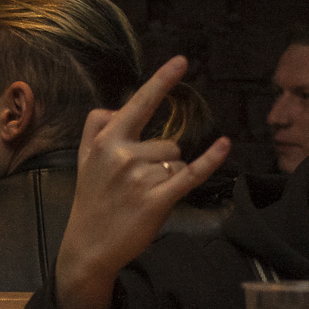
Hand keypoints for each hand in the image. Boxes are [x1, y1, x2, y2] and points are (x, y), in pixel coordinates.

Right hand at [55, 57, 230, 308]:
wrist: (88, 247)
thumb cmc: (92, 201)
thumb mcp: (84, 160)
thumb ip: (96, 128)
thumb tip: (115, 108)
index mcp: (106, 140)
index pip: (140, 104)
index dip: (162, 81)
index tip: (183, 61)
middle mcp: (122, 154)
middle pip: (169, 143)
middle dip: (162, 162)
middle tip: (137, 187)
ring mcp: (140, 177)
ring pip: (178, 162)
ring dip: (170, 178)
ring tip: (144, 197)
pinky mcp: (157, 199)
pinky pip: (191, 173)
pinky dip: (210, 160)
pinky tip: (225, 145)